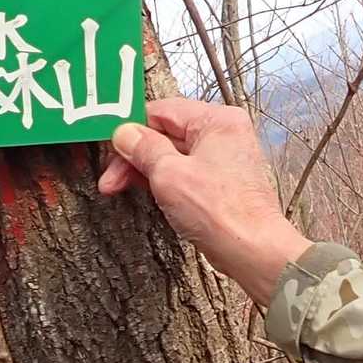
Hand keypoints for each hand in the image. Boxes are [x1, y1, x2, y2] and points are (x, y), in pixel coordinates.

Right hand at [99, 98, 312, 304]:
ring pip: (173, 155)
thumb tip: (124, 133)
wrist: (254, 252)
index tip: (109, 146)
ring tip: (119, 188)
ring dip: (145, 171)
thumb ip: (143, 148)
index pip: (162, 110)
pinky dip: (163, 182)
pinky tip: (145, 193)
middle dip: (135, 155)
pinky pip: (184, 173)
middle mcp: (224, 134)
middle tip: (110, 177)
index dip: (131, 128)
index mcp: (217, 120)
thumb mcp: (169, 174)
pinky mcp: (221, 184)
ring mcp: (224, 160)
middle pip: (166, 134)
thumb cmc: (221, 213)